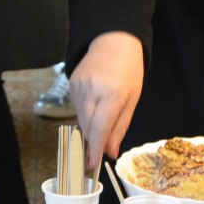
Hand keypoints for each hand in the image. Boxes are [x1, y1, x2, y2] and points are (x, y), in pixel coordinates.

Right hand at [69, 31, 143, 166]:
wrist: (113, 39)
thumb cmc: (129, 70)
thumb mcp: (132, 99)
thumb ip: (120, 126)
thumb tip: (110, 152)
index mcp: (112, 94)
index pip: (99, 128)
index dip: (95, 148)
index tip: (92, 164)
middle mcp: (92, 89)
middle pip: (87, 126)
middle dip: (92, 141)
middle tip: (97, 152)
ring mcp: (79, 85)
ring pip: (80, 118)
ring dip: (89, 126)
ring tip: (101, 119)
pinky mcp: (71, 82)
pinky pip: (76, 106)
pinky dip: (84, 112)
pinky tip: (94, 104)